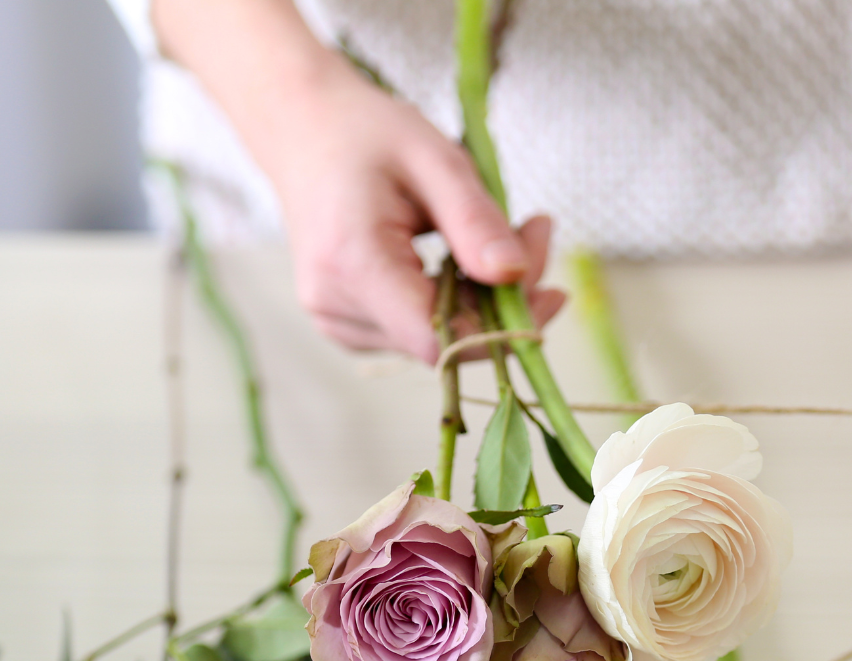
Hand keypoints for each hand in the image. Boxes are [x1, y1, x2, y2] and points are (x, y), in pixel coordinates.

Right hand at [267, 68, 563, 362]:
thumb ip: (476, 221)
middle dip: (503, 302)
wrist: (303, 129)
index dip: (501, 330)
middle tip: (535, 233)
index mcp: (353, 264)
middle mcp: (335, 305)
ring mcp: (335, 321)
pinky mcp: (346, 325)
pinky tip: (462, 260)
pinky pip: (417, 331)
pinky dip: (453, 303)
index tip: (548, 287)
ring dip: (482, 302)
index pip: (439, 340)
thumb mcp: (434, 158)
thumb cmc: (367, 135)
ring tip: (500, 237)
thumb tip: (517, 276)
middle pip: (446, 341)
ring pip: (437, 341)